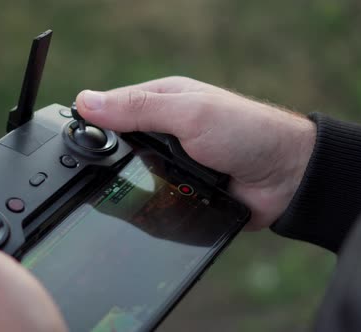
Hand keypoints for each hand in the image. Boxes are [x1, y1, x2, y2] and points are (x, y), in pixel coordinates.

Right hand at [76, 76, 315, 229]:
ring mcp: (174, 162)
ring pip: (134, 176)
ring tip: (112, 199)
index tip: (73, 144)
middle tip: (92, 178)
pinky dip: (148, 204)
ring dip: (129, 185)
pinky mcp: (182, 190)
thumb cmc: (247, 132)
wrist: (287, 178)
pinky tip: (138, 211)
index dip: (92, 125)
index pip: (113, 109)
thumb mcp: (189, 113)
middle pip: (120, 147)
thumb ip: (139, 108)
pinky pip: (154, 200)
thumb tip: (87, 101)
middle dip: (109, 161)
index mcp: (163, 101)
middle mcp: (165, 131)